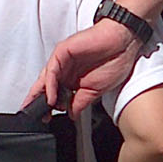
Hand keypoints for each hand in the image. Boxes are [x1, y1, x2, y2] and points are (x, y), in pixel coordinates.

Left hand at [24, 20, 142, 118]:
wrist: (123, 42)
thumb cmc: (116, 60)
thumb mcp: (96, 90)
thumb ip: (81, 102)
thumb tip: (72, 115)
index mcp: (74, 79)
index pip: (57, 94)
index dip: (51, 106)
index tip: (47, 119)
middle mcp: (67, 69)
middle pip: (48, 86)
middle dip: (41, 102)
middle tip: (39, 116)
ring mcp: (63, 61)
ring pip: (46, 79)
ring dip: (42, 95)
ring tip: (43, 109)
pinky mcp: (62, 52)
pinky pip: (52, 70)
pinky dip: (49, 85)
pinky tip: (51, 97)